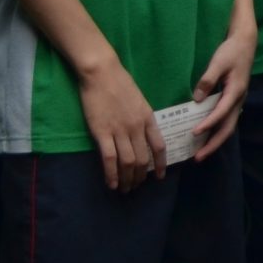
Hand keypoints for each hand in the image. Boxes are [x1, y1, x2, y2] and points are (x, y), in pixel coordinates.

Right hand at [78, 59, 165, 191]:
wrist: (102, 73)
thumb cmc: (120, 83)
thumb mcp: (139, 101)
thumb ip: (142, 118)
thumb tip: (143, 134)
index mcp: (148, 118)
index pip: (159, 146)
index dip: (161, 163)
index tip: (160, 176)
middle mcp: (137, 127)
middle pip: (143, 158)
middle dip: (140, 176)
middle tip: (135, 187)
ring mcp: (120, 130)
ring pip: (128, 162)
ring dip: (126, 179)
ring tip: (124, 189)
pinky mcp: (102, 132)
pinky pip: (110, 158)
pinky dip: (111, 173)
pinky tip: (111, 183)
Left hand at [190, 24, 257, 160]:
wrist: (245, 42)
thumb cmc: (232, 51)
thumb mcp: (218, 62)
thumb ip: (207, 80)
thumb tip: (196, 99)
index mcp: (235, 91)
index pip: (221, 113)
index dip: (208, 124)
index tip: (194, 133)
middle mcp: (238, 100)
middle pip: (228, 128)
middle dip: (213, 144)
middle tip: (198, 158)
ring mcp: (237, 101)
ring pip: (228, 126)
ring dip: (215, 141)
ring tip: (200, 153)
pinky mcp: (233, 99)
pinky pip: (226, 120)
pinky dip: (216, 130)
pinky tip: (205, 135)